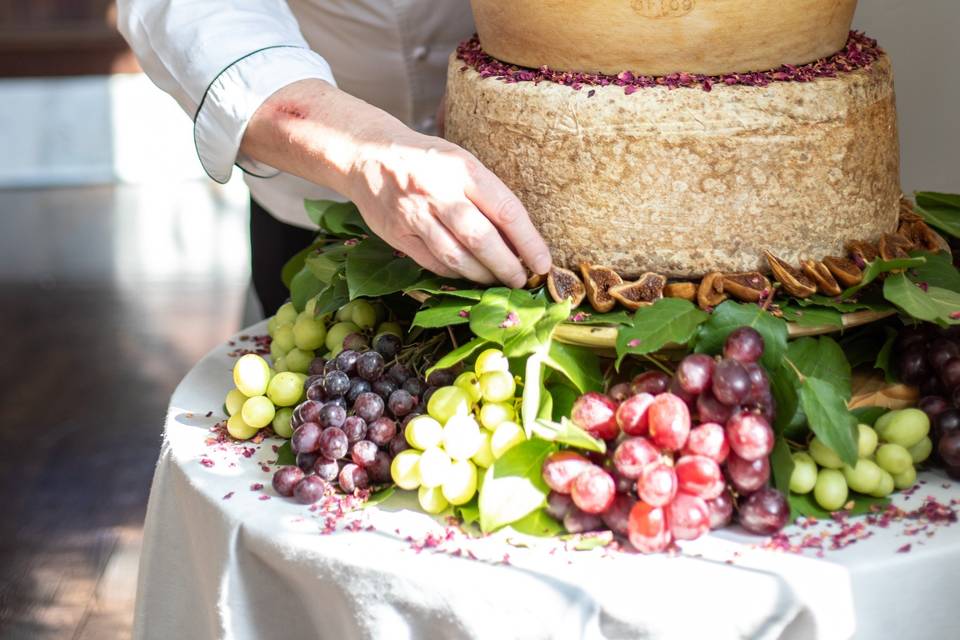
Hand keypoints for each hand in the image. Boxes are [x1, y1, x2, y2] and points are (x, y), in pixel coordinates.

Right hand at [241, 79, 551, 287]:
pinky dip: (455, 274)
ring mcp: (415, 215)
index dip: (528, 242)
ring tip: (498, 282)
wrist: (368, 155)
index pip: (506, 210)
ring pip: (456, 257)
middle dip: (507, 266)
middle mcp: (438, 192)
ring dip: (482, 276)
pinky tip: (468, 276)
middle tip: (522, 280)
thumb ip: (486, 195)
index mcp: (462, 169)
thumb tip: (520, 239)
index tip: (543, 262)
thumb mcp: (460, 161)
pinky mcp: (398, 234)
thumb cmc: (426, 160)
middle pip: (482, 240)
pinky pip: (433, 263)